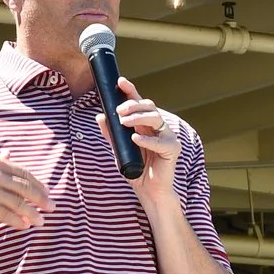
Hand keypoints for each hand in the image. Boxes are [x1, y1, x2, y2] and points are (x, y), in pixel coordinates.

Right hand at [0, 153, 51, 229]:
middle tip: (52, 207)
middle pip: (24, 187)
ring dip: (32, 213)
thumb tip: (8, 153)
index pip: (23, 173)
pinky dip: (16, 221)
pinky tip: (25, 226)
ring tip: (41, 221)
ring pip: (17, 203)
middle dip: (41, 198)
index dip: (38, 184)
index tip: (47, 193)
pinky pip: (4, 214)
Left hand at [99, 78, 180, 201]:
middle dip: (133, 105)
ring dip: (138, 117)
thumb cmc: (136, 170)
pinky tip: (135, 138)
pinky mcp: (173, 149)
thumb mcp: (119, 150)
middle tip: (118, 111)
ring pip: (155, 118)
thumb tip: (100, 116)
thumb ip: (111, 134)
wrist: (148, 191)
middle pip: (149, 106)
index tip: (120, 82)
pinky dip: (147, 139)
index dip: (131, 91)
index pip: (139, 104)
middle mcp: (158, 127)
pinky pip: (160, 141)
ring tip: (123, 122)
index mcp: (147, 124)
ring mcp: (168, 137)